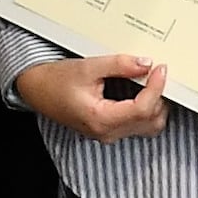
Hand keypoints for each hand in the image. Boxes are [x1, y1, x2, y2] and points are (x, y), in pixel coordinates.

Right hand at [15, 52, 171, 140]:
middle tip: (157, 73)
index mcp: (101, 119)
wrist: (37, 90)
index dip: (157, 88)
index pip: (142, 109)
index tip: (160, 69)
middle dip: (159, 96)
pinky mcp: (110, 130)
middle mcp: (107, 132)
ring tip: (151, 82)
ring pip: (148, 127)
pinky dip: (147, 110)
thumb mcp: (88, 67)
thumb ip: (119, 65)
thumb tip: (146, 63)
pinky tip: (143, 91)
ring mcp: (109, 134)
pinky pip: (139, 126)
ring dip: (156, 105)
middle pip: (150, 120)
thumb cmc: (56, 81)